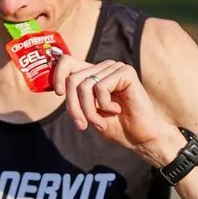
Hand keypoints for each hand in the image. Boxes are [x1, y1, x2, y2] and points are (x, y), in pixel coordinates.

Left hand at [52, 56, 171, 153]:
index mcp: (92, 74)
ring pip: (85, 85)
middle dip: (73, 107)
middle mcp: (102, 68)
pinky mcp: (125, 72)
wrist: (140, 137)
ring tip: (101, 123)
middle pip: (72, 79)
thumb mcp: (87, 112)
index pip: (66, 61)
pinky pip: (100, 87)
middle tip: (82, 125)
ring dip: (89, 111)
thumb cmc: (115, 126)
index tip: (58, 93)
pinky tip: (117, 110)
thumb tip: (58, 88)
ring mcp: (114, 68)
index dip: (57, 74)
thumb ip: (75, 98)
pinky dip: (104, 105)